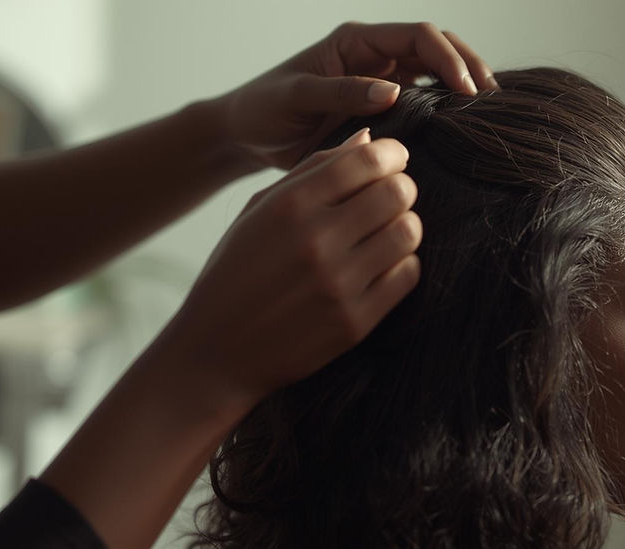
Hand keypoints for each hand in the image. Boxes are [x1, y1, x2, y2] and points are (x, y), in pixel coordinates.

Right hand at [160, 128, 420, 418]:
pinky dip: (402, 263)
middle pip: (397, 192)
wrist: (216, 353)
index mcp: (289, 206)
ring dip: (406, 224)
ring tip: (389, 229)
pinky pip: (407, 275)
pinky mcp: (355, 322)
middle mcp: (316, 241)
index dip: (391, 153)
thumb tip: (367, 138)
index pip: (365, 160)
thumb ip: (312, 172)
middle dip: (403, 187)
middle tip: (394, 194)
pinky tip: (383, 264)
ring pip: (409, 232)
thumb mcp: (258, 213)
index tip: (394, 159)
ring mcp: (338, 284)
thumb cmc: (236, 273)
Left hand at [219, 21, 495, 169]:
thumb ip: (341, 93)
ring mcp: (382, 82)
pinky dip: (446, 111)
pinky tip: (462, 130)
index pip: (417, 36)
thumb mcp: (297, 97)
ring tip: (487, 113)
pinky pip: (424, 103)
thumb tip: (393, 92)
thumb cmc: (265, 109)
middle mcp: (375, 57)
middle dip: (468, 66)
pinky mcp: (383, 110)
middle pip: (438, 48)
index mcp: (356, 42)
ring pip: (436, 74)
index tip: (464, 90)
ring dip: (463, 87)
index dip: (446, 57)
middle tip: (490, 99)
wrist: (249, 136)